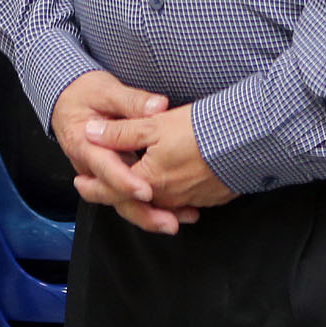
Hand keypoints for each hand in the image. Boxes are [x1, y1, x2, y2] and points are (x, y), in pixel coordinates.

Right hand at [52, 70, 190, 230]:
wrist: (67, 100)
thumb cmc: (84, 94)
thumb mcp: (106, 90)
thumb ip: (133, 101)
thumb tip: (157, 107)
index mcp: (85, 144)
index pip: (105, 168)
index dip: (125, 181)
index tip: (147, 191)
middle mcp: (90, 166)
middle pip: (114, 196)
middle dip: (142, 213)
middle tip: (169, 222)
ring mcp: (101, 175)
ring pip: (122, 202)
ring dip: (148, 215)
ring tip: (175, 222)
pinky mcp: (111, 176)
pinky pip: (128, 196)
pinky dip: (149, 206)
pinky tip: (173, 211)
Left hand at [83, 104, 235, 233]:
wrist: (245, 139)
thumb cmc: (198, 129)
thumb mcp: (153, 124)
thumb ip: (120, 132)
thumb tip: (91, 134)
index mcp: (148, 180)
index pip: (112, 189)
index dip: (93, 186)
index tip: (80, 183)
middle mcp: (167, 197)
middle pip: (135, 201)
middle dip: (117, 195)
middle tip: (99, 190)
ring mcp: (189, 200)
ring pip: (158, 202)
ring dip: (144, 197)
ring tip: (134, 189)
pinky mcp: (209, 197)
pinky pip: (181, 202)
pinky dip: (169, 197)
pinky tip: (171, 186)